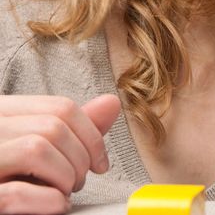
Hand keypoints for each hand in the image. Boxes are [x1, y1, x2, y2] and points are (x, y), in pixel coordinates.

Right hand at [0, 94, 120, 213]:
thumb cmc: (10, 178)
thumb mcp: (36, 148)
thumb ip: (70, 129)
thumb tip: (110, 103)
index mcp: (1, 114)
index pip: (61, 107)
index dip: (92, 136)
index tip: (100, 163)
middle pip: (53, 127)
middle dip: (80, 159)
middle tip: (76, 183)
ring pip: (36, 150)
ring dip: (64, 177)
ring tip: (63, 194)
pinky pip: (16, 192)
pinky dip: (48, 201)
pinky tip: (55, 206)